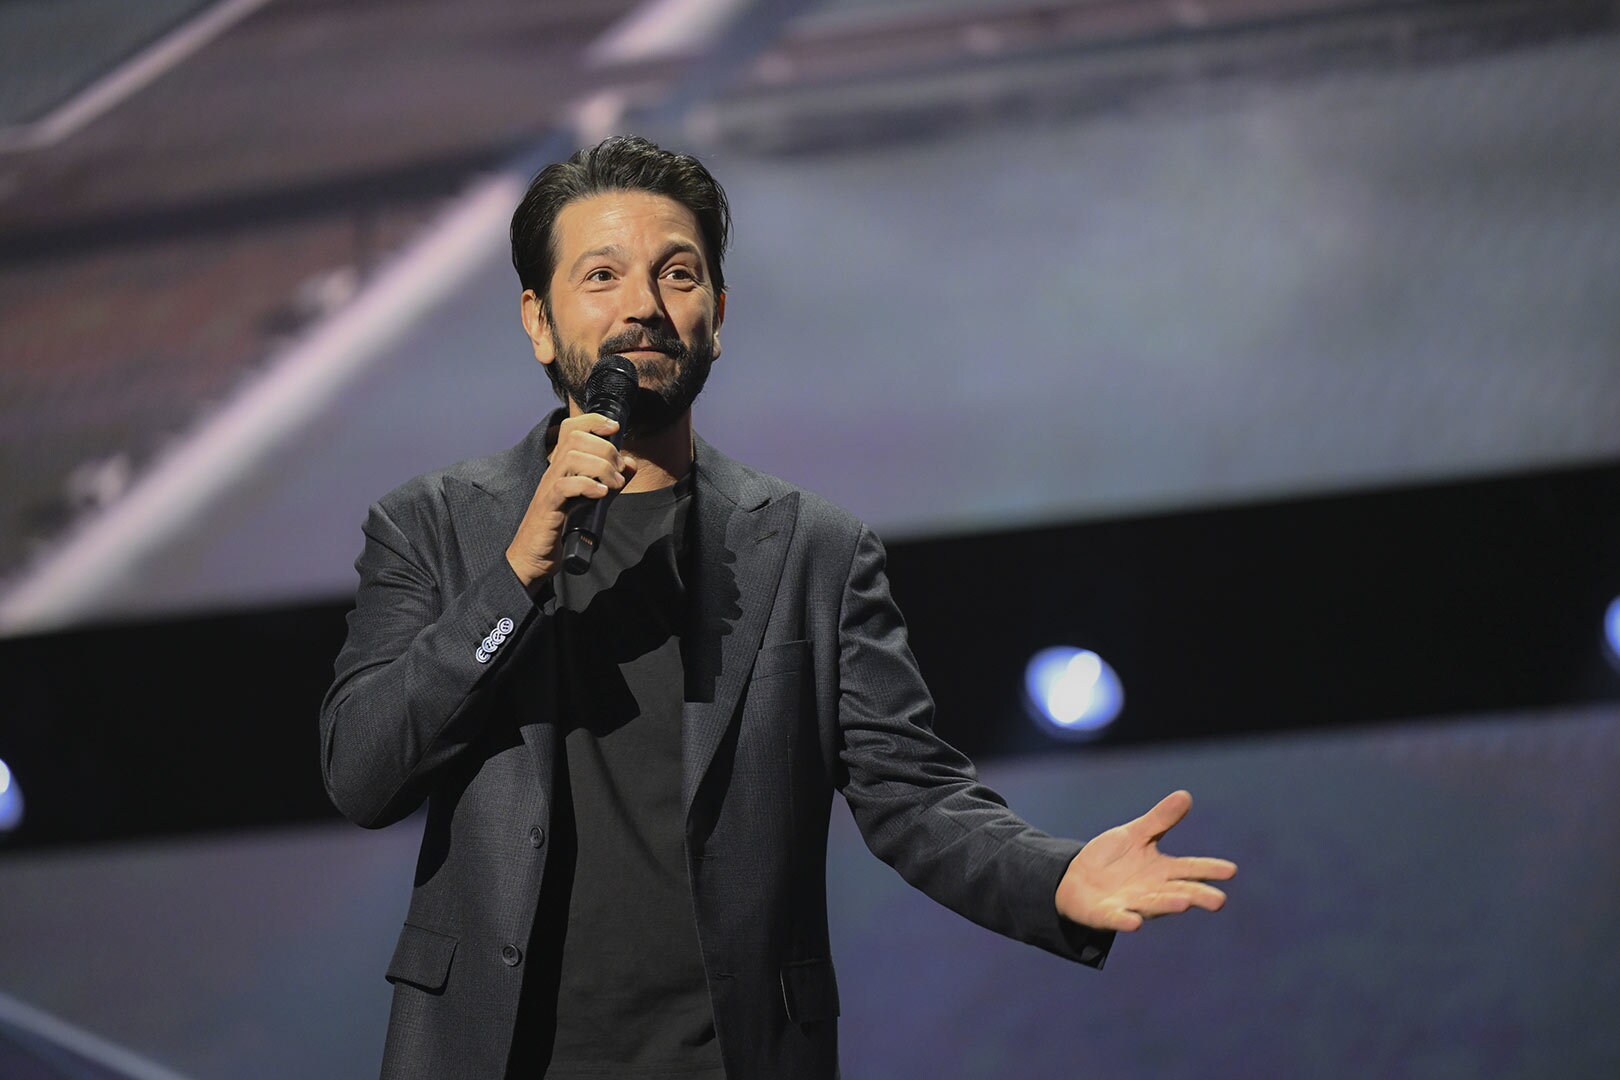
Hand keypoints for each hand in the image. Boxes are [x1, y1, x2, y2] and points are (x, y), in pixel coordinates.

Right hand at [505, 413, 635, 588]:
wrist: (534, 557)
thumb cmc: (562, 526)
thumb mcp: (592, 499)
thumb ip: (611, 480)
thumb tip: (631, 464)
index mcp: (562, 465)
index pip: (571, 427)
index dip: (593, 420)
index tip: (614, 428)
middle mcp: (553, 470)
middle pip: (576, 438)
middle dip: (605, 449)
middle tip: (619, 471)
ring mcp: (549, 487)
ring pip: (572, 457)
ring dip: (601, 468)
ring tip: (614, 485)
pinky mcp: (548, 507)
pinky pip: (565, 485)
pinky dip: (588, 486)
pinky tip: (601, 495)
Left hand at [1055, 790, 1235, 931]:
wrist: (1077, 878)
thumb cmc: (1113, 858)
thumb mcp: (1136, 834)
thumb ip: (1160, 820)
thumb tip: (1185, 795)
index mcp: (1162, 870)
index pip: (1189, 869)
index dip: (1209, 869)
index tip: (1230, 870)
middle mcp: (1152, 890)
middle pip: (1179, 892)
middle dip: (1197, 896)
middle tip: (1219, 900)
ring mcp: (1131, 903)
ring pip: (1153, 905)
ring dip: (1168, 905)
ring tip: (1185, 903)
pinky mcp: (1108, 914)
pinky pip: (1118, 919)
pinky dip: (1126, 920)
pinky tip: (1134, 922)